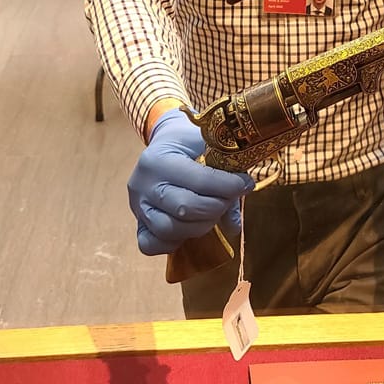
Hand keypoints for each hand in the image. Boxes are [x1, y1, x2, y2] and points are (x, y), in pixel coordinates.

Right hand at [129, 109, 254, 255]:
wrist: (164, 139)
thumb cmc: (189, 141)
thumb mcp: (206, 146)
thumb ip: (223, 180)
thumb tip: (236, 226)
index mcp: (158, 160)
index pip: (200, 180)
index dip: (229, 186)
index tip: (246, 184)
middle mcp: (143, 185)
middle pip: (184, 209)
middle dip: (216, 207)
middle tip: (228, 198)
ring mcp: (137, 206)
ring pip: (169, 230)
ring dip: (200, 226)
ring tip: (212, 212)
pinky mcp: (137, 223)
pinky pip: (150, 244)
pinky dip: (173, 242)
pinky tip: (188, 227)